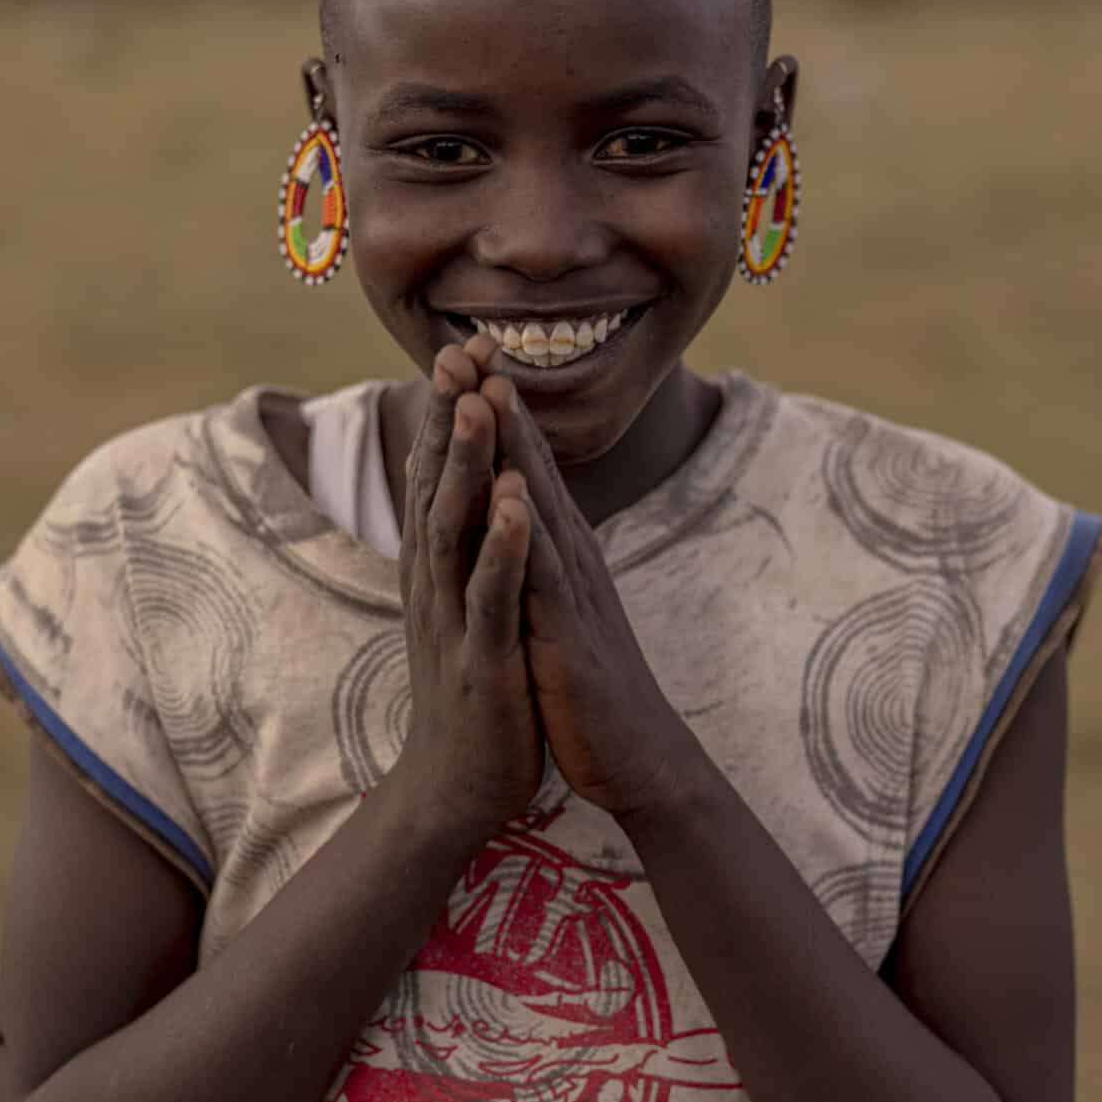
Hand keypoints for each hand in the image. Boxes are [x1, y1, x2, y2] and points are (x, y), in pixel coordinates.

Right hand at [383, 342, 542, 830]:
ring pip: (454, 529)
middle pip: (436, 486)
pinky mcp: (480, 661)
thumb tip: (469, 497)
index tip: (463, 349)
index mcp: (437, 571)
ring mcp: (454, 621)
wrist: (458, 791)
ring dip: (465, 465)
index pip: (438, 477)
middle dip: (448, 417)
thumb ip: (465, 554)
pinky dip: (500, 546)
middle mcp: (435, 585)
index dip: (448, 413)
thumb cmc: (474, 694)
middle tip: (457, 348)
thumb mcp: (467, 612)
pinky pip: (490, 596)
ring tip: (478, 404)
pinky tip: (513, 504)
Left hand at [478, 367, 704, 819]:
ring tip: (486, 389)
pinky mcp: (570, 634)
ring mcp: (573, 592)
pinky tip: (512, 492)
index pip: (522, 470)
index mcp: (560, 555)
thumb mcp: (557, 614)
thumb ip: (541, 565)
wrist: (637, 759)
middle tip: (469, 342)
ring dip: (512, 448)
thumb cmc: (590, 690)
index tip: (464, 360)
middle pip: (530, 467)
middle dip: (497, 406)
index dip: (493, 414)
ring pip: (537, 507)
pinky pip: (545, 575)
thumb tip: (523, 523)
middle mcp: (571, 559)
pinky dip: (527, 530)